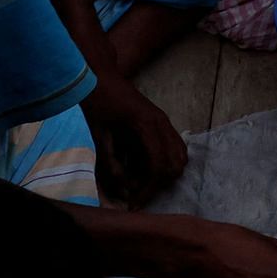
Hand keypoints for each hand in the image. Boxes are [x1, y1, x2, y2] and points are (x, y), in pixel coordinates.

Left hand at [87, 77, 188, 204]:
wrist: (99, 74)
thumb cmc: (96, 101)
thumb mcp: (98, 135)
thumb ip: (111, 164)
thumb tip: (124, 190)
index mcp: (146, 125)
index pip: (159, 166)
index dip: (148, 189)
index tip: (134, 203)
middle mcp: (161, 123)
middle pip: (175, 164)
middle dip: (158, 184)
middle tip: (136, 194)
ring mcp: (163, 120)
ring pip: (180, 156)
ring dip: (164, 174)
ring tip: (140, 182)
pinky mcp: (160, 121)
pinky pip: (175, 146)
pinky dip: (165, 162)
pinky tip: (144, 167)